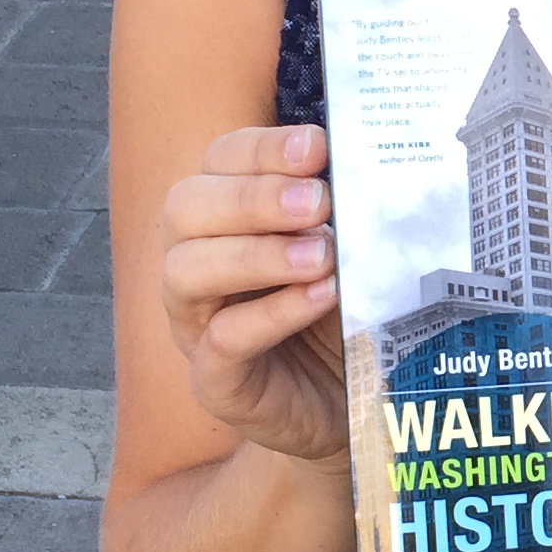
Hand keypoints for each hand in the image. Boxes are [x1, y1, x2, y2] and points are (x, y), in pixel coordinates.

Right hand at [156, 122, 349, 464]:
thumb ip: (344, 214)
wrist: (352, 405)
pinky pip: (223, 339)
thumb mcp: (348, 255)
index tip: (316, 147)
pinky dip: (272, 313)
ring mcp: (196, 324)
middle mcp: (194, 264)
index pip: (218, 163)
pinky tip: (319, 297)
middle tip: (319, 201)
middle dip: (254, 197)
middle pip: (185, 209)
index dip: (261, 149)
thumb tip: (367, 167)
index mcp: (222, 219)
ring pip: (186, 271)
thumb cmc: (341, 317)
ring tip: (321, 255)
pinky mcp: (215, 380)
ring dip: (257, 254)